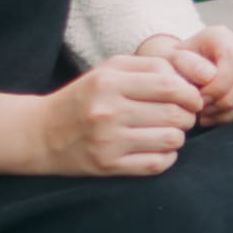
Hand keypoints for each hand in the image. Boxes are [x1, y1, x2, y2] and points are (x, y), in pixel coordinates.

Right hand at [34, 53, 200, 174]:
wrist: (40, 133)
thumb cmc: (83, 98)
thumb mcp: (108, 71)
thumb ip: (148, 67)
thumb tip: (188, 80)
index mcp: (109, 82)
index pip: (169, 85)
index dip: (190, 93)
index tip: (192, 98)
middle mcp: (108, 111)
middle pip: (174, 113)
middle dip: (188, 116)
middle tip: (183, 117)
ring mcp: (108, 141)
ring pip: (170, 139)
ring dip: (178, 136)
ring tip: (169, 132)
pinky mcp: (108, 166)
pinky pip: (157, 164)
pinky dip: (167, 157)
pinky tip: (158, 149)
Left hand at [140, 26, 232, 125]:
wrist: (178, 76)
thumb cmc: (173, 70)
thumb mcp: (170, 63)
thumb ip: (186, 64)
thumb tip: (209, 75)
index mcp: (221, 36)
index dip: (219, 85)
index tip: (198, 101)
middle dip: (228, 100)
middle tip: (204, 113)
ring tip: (209, 117)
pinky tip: (221, 119)